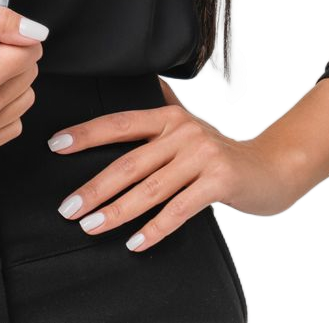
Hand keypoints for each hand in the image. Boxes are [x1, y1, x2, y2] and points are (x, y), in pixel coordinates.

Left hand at [47, 79, 308, 251]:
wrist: (271, 169)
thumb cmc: (221, 155)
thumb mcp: (188, 128)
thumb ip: (161, 111)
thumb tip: (134, 85)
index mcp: (169, 117)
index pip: (120, 123)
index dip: (87, 133)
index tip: (57, 145)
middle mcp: (183, 132)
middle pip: (129, 162)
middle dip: (95, 187)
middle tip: (69, 207)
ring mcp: (202, 156)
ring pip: (149, 189)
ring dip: (117, 211)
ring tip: (91, 226)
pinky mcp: (218, 181)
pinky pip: (178, 209)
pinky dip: (154, 229)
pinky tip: (134, 242)